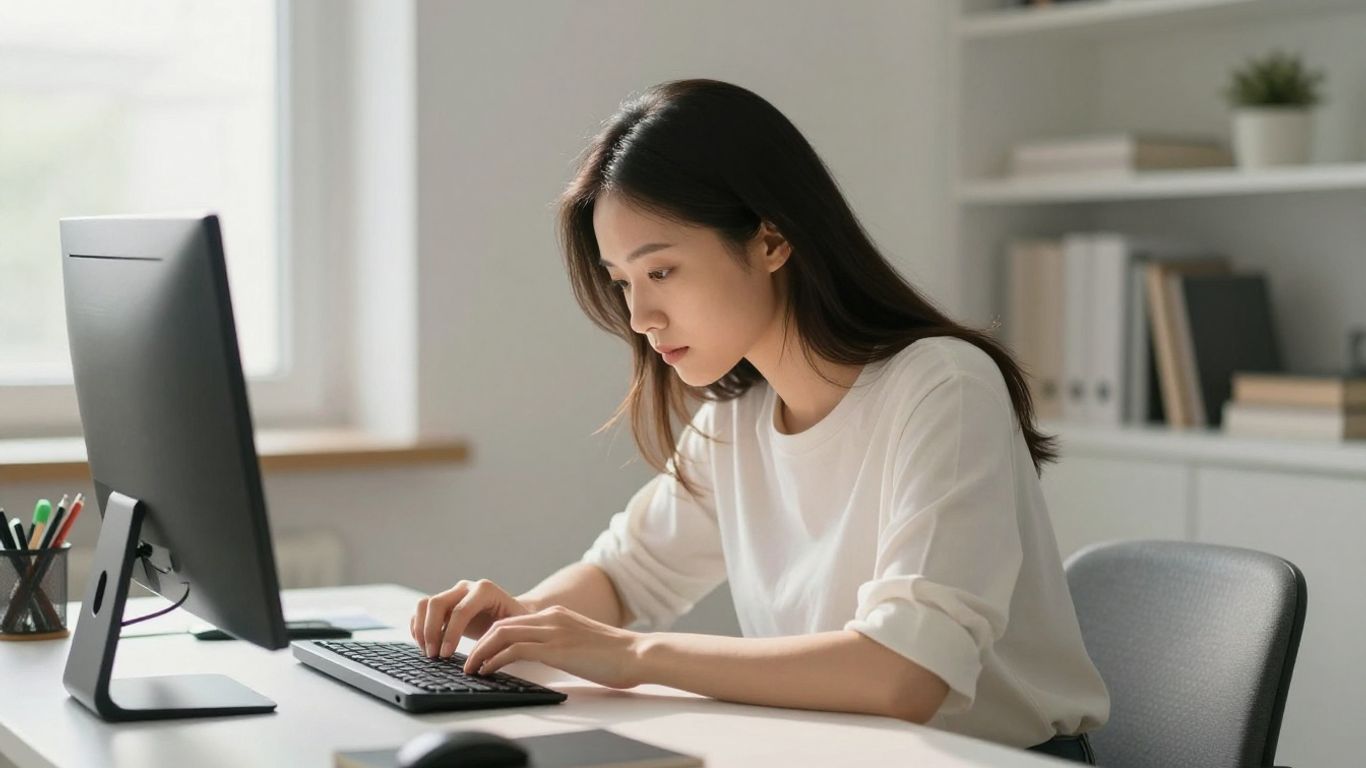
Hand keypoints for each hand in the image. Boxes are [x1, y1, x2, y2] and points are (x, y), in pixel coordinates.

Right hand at [411, 579, 531, 657]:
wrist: (511, 612)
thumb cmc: (515, 622)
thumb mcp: (515, 627)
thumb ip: (502, 637)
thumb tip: (487, 657)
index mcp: (485, 590)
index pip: (461, 610)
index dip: (451, 633)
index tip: (446, 655)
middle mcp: (465, 587)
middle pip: (437, 603)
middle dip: (431, 631)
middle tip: (434, 656)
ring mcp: (452, 593)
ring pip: (425, 604)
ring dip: (421, 629)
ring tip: (428, 652)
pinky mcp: (443, 603)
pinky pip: (421, 610)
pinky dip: (417, 627)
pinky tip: (424, 645)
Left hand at [462, 605, 643, 689]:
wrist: (638, 654)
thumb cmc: (617, 656)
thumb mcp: (583, 643)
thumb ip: (563, 644)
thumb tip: (549, 659)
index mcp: (557, 616)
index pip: (514, 622)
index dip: (492, 637)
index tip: (480, 652)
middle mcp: (551, 618)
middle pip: (502, 625)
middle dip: (479, 643)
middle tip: (466, 660)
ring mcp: (553, 631)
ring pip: (502, 634)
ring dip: (480, 652)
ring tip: (470, 668)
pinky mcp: (555, 649)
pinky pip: (514, 650)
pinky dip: (495, 659)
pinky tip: (487, 670)